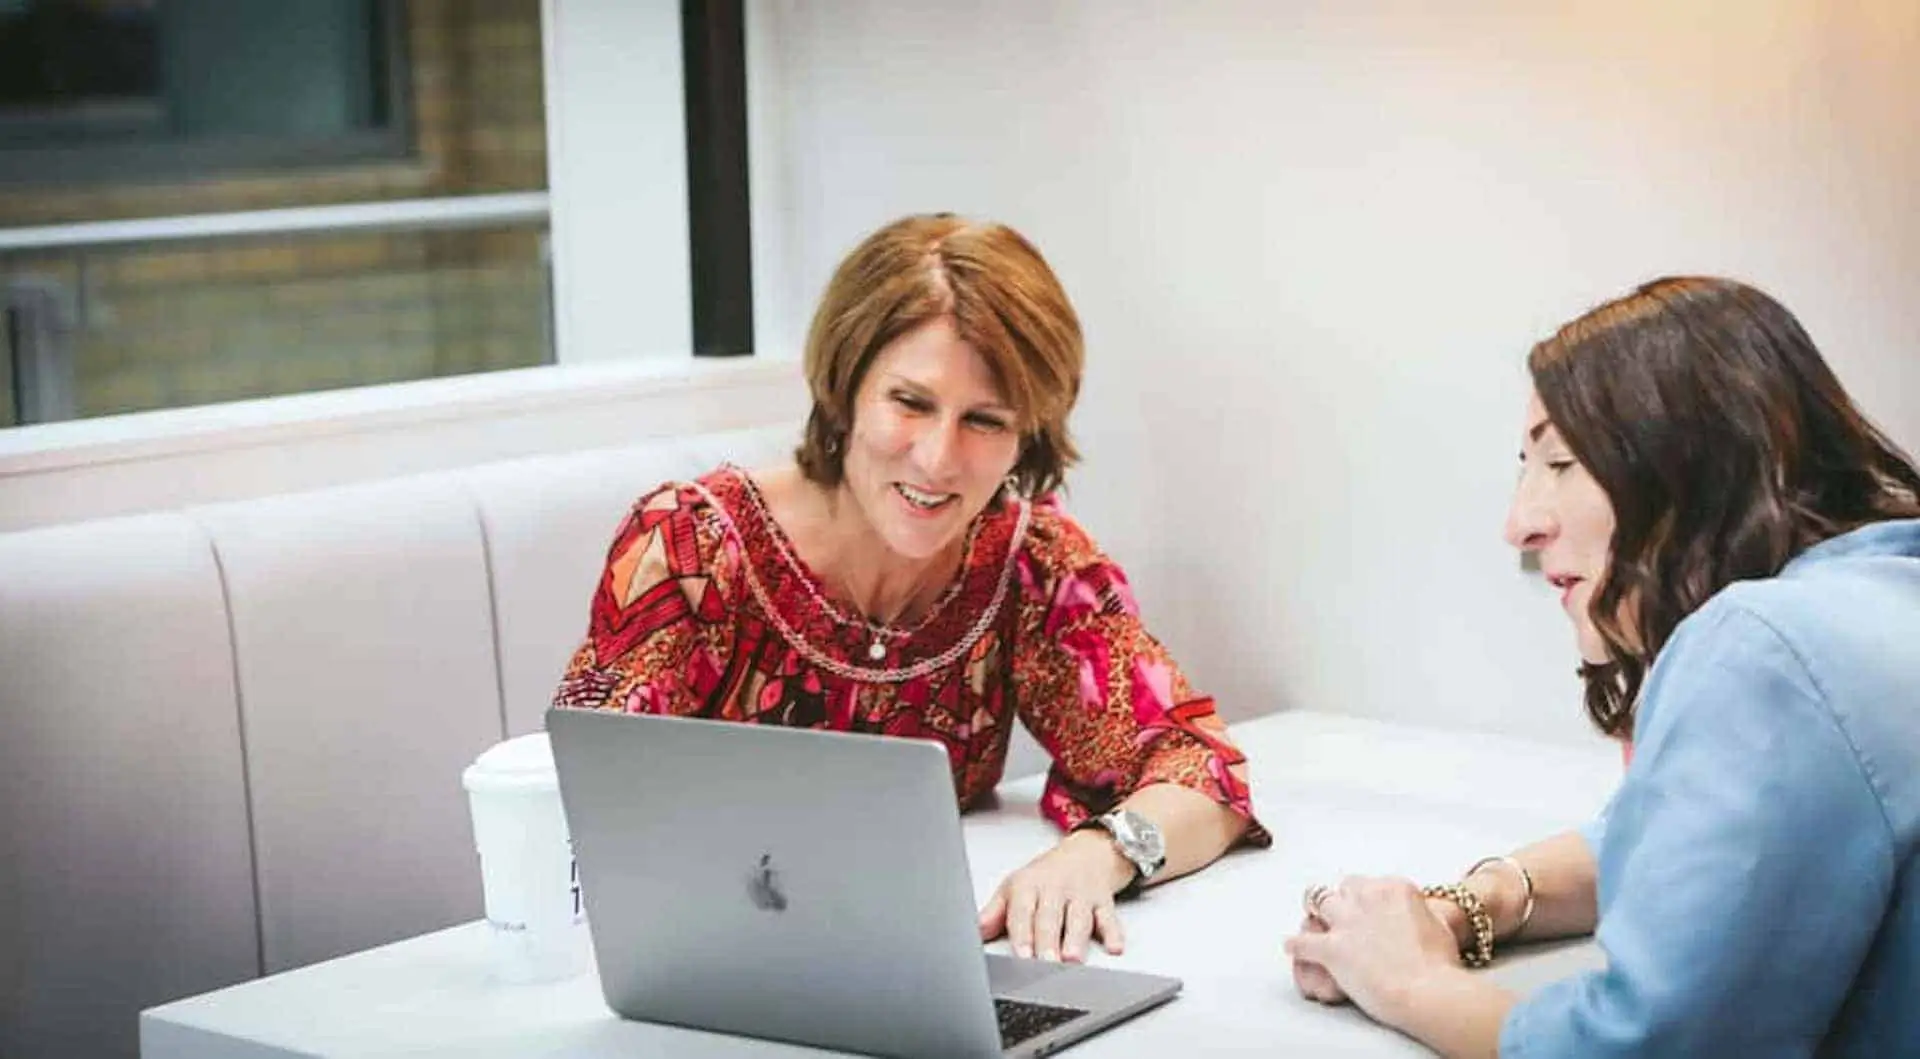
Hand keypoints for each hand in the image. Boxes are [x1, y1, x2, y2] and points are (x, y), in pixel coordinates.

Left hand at [978, 830, 1132, 961]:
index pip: (1022, 911)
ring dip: (1076, 938)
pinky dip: (1113, 932)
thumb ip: (996, 912)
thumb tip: (975, 932)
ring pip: (1078, 918)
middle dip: (1048, 941)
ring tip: (1072, 958)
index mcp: (1029, 886)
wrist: (1088, 851)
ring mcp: (1081, 895)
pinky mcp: (1104, 901)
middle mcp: (1055, 889)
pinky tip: (1114, 946)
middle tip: (1045, 963)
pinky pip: (1109, 917)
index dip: (1021, 933)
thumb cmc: (1047, 875)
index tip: (1020, 954)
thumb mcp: (1016, 887)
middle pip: (1050, 917)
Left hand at [1283, 876, 1466, 1027]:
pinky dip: (1295, 945)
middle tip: (1340, 914)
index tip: (1365, 908)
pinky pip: (1302, 942)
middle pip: (1343, 889)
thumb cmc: (1440, 965)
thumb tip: (1416, 915)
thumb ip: (1421, 913)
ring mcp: (1347, 922)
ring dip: (1316, 914)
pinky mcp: (1332, 948)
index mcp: (1393, 889)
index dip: (1365, 898)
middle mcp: (1367, 898)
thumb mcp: (1440, 926)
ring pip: (1318, 903)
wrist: (1429, 990)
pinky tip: (1291, 946)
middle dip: (1342, 901)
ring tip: (1311, 919)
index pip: (1369, 884)